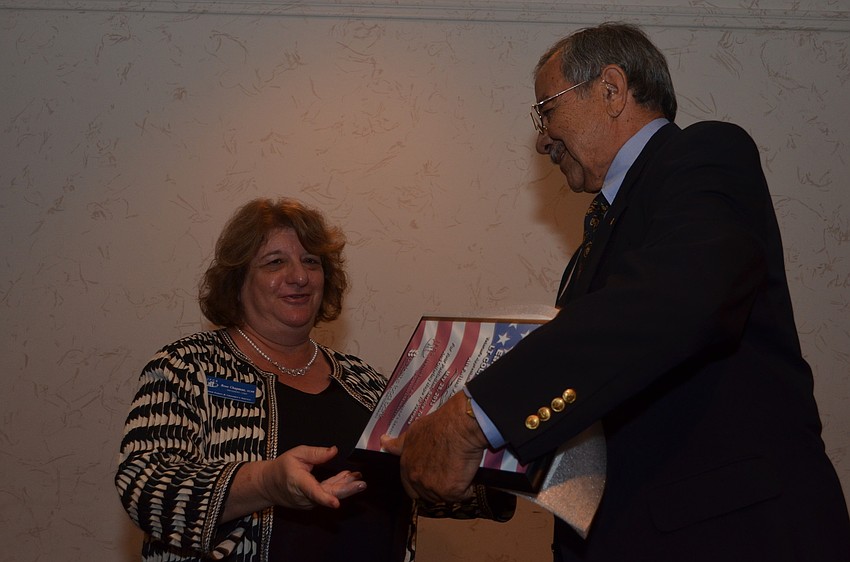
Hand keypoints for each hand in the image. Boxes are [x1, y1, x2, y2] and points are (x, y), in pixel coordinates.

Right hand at [221, 445, 365, 521]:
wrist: (268, 484)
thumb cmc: (282, 467)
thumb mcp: (296, 453)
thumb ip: (316, 453)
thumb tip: (334, 451)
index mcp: (298, 482)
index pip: (313, 492)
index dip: (325, 498)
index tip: (336, 503)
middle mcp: (304, 496)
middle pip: (328, 495)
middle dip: (347, 490)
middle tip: (361, 484)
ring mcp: (308, 502)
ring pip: (330, 494)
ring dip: (345, 486)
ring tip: (358, 478)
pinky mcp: (312, 502)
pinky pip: (327, 494)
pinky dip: (338, 486)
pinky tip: (348, 478)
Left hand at [381, 392, 488, 502]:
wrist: (459, 425)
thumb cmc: (439, 424)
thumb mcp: (413, 431)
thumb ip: (398, 443)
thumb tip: (384, 442)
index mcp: (407, 465)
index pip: (410, 488)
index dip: (423, 484)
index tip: (433, 478)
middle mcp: (416, 478)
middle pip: (428, 495)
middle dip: (439, 487)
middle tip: (449, 471)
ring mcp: (432, 487)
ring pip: (445, 497)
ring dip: (453, 488)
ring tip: (459, 467)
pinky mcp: (450, 491)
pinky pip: (462, 496)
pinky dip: (467, 488)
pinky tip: (468, 472)